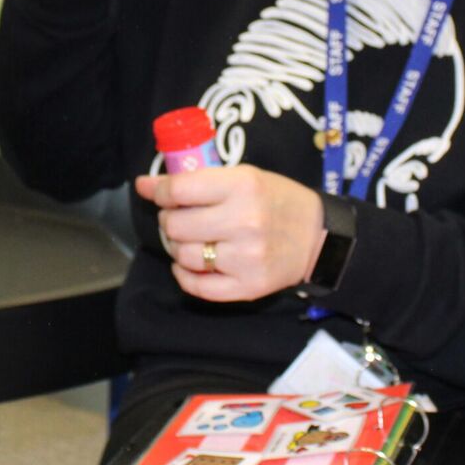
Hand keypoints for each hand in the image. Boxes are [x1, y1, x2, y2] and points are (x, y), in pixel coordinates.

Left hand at [136, 165, 327, 301]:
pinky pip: (198, 287)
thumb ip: (196, 180)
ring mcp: (246, 257)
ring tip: (192, 240)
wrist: (320, 237)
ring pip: (184, 256)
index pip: (179, 190)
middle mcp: (244, 221)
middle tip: (179, 218)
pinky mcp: (248, 287)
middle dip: (169, 221)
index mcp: (243, 186)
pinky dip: (185, 276)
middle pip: (176, 225)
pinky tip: (190, 265)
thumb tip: (144, 185)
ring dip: (178, 248)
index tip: (159, 193)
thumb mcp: (244, 177)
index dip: (160, 192)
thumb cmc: (277, 201)